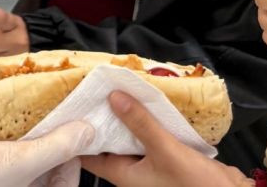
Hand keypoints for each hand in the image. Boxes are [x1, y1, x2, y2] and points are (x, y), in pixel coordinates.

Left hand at [82, 92, 250, 186]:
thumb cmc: (196, 184)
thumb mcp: (166, 150)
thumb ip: (140, 124)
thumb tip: (113, 98)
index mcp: (123, 175)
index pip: (88, 154)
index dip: (77, 132)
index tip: (70, 106)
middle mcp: (132, 172)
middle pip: (107, 142)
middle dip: (102, 118)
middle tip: (93, 89)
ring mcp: (149, 166)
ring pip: (128, 138)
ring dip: (124, 118)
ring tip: (115, 89)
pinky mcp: (165, 159)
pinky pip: (148, 138)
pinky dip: (144, 122)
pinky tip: (144, 104)